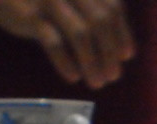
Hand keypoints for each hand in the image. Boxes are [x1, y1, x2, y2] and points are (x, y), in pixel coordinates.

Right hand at [0, 0, 135, 88]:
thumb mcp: (69, 0)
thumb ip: (93, 15)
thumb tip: (123, 52)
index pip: (112, 7)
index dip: (122, 33)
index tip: (127, 56)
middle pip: (100, 21)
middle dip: (110, 52)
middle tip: (114, 76)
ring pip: (80, 34)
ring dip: (92, 62)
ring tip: (97, 83)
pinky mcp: (29, 14)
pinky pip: (53, 41)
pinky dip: (66, 62)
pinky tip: (73, 77)